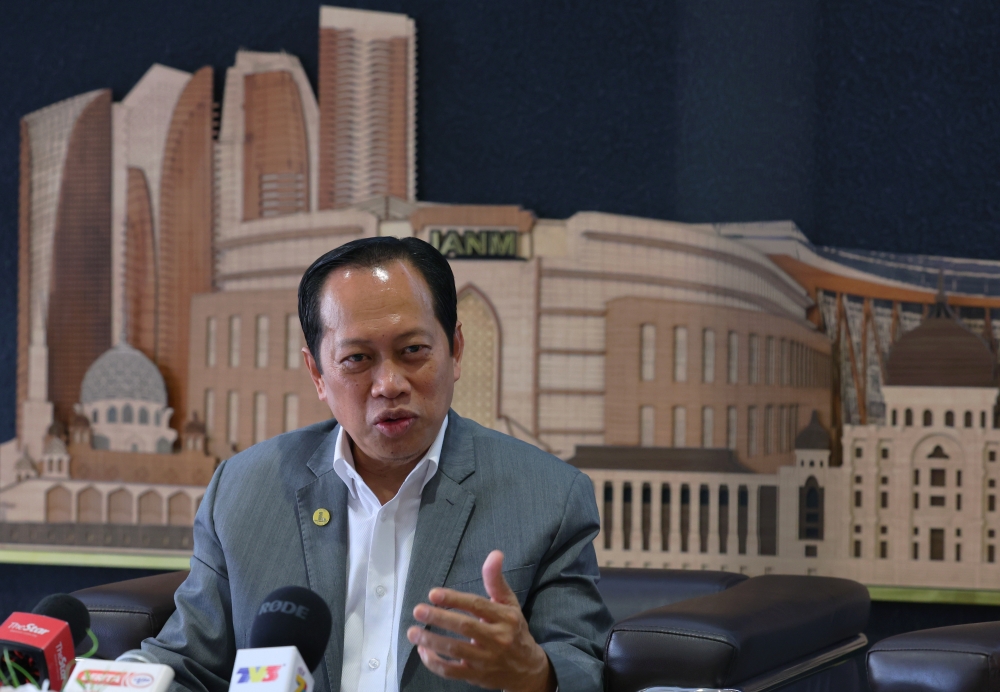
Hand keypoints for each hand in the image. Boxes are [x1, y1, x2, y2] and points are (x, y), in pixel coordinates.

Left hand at [407, 550, 555, 691]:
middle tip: (418, 610)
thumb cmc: (514, 630)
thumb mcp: (509, 604)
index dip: (454, 599)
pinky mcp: (476, 676)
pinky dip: (434, 663)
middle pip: (465, 628)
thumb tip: (495, 554)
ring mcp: (486, 660)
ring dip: (431, 641)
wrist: (528, 670)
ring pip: (455, 651)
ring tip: (413, 632)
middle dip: (439, 619)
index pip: (477, 606)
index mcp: (505, 618)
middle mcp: (497, 639)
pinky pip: (451, 671)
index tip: (433, 594)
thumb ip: (496, 580)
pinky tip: (422, 651)